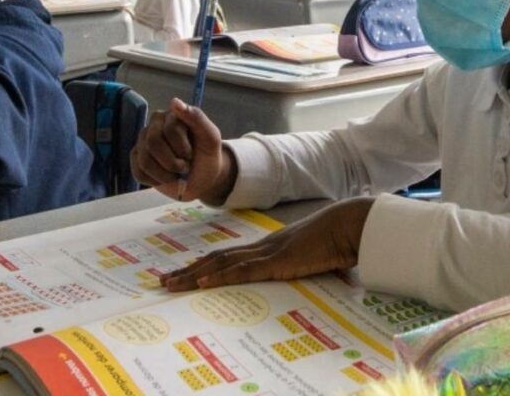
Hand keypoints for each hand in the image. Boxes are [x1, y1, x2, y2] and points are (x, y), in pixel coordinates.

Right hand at [131, 98, 236, 204]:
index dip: (182, 148)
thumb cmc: (207, 155)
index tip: (191, 155)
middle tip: (185, 167)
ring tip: (177, 174)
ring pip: (145, 160)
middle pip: (153, 144)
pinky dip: (156, 180)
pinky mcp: (137, 158)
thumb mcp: (210, 137)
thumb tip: (174, 101)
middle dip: (172, 162)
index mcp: (171, 115)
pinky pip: (139, 172)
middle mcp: (154, 125)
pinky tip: (166, 177)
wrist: (202, 177)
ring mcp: (143, 142)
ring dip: (165, 174)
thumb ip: (196, 117)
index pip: (170, 130)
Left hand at [161, 197, 374, 291]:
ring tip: (171, 284)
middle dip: (187, 271)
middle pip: (216, 259)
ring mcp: (267, 253)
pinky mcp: (277, 262)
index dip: (204, 265)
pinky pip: (243, 271)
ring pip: (221, 265)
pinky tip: (203, 283)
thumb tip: (309, 273)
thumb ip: (307, 264)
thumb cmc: (337, 240)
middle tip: (162, 281)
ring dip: (193, 275)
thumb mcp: (315, 257)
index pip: (228, 257)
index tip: (184, 273)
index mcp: (269, 247)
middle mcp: (262, 248)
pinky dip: (221, 277)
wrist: (347, 225)